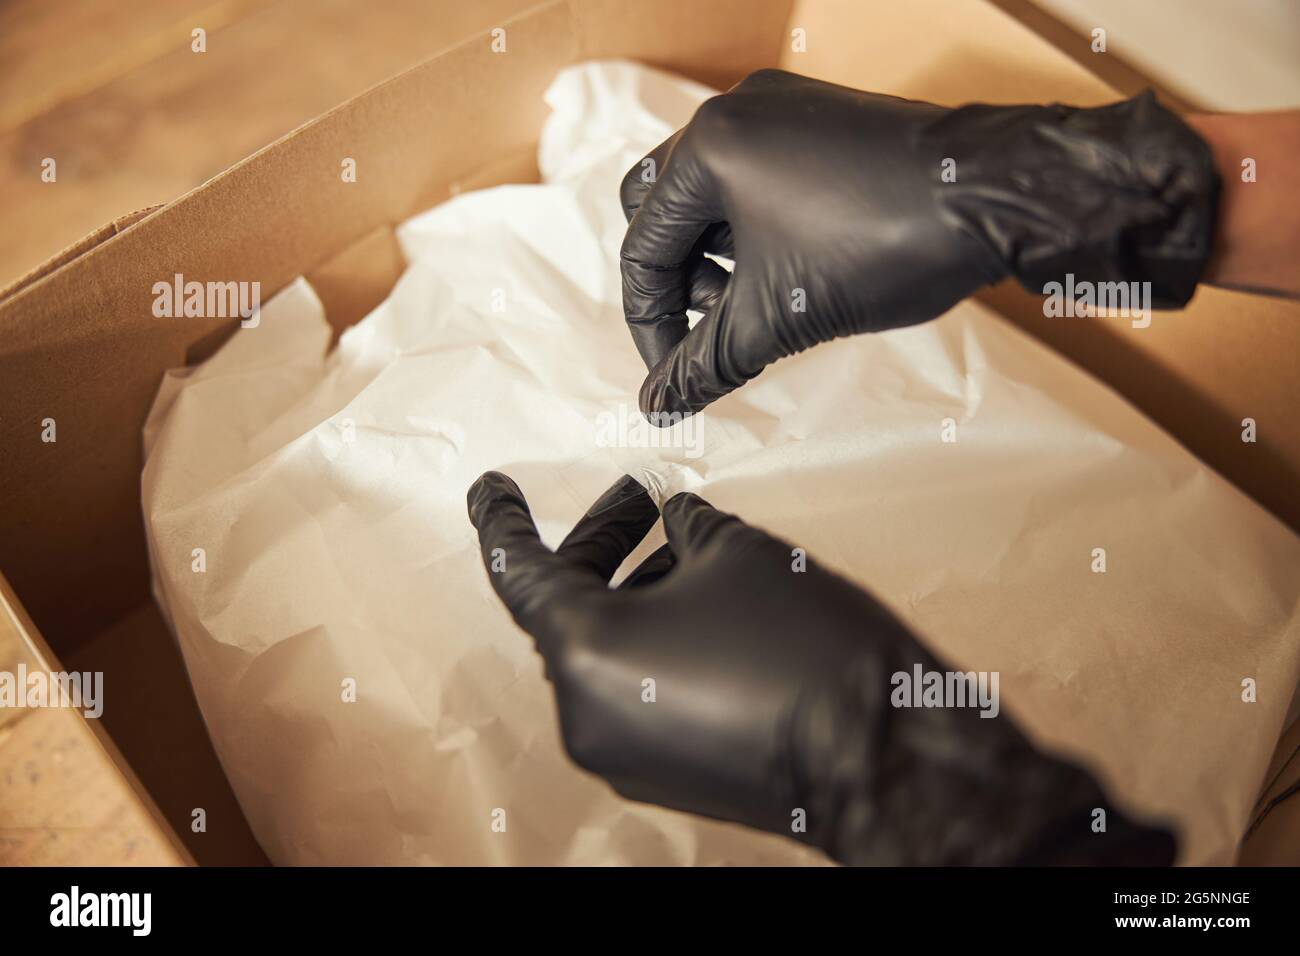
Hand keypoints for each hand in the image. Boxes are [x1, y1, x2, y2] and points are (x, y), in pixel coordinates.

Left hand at [467, 471, 1176, 863]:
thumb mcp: (739, 552)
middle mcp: (586, 712)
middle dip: (604, 545)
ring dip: (640, 593)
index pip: (518, 570)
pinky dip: (655, 642)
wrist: (885, 757)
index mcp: (585, 649)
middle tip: (640, 499)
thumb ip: (687, 528)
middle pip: (570, 609)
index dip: (502, 518)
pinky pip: (637, 691)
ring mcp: (624, 753)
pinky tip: (708, 606)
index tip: (491, 485)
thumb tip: (676, 523)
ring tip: (695, 549)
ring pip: (608, 651)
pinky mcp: (665, 774)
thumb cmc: (806, 645)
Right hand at [620, 69, 1217, 420]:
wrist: (994, 196)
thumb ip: (707, 363)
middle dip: (679, 283)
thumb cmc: (882, 243)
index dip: (652, 328)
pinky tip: (790, 275)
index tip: (675, 379)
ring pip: (714, 195)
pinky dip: (757, 234)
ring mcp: (783, 111)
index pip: (643, 248)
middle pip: (665, 211)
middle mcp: (736, 115)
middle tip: (711, 330)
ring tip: (754, 309)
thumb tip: (658, 407)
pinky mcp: (824, 123)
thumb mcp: (778, 317)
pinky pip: (760, 180)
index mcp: (708, 150)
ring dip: (718, 261)